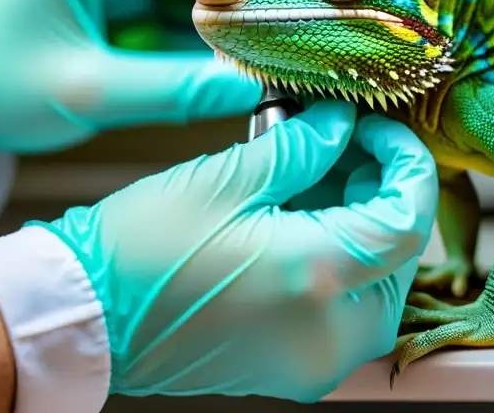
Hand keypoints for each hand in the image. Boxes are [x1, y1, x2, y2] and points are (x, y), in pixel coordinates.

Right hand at [33, 100, 438, 401]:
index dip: (405, 164)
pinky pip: (346, 311)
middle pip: (400, 255)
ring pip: (378, 284)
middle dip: (382, 192)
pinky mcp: (295, 368)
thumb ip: (301, 147)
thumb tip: (341, 125)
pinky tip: (305, 216)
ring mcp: (313, 361)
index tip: (378, 130)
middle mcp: (326, 333)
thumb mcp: (227, 178)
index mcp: (314, 278)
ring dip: (363, 224)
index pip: (407, 219)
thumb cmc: (139, 251)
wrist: (86, 317)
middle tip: (347, 147)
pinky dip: (340, 260)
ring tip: (320, 175)